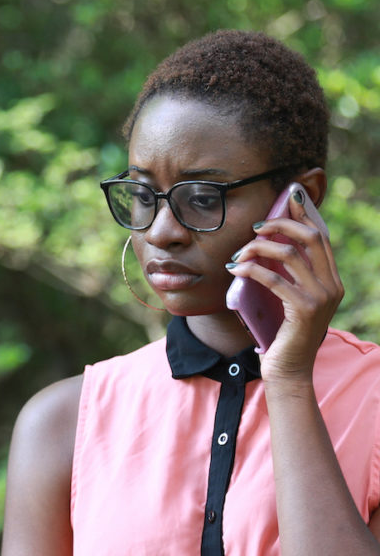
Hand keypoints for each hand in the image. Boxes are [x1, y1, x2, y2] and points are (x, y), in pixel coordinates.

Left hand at [226, 190, 343, 382]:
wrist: (288, 370)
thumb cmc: (282, 332)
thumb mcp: (288, 298)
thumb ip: (287, 274)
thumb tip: (266, 242)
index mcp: (331, 281)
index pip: (320, 238)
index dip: (304, 215)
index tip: (288, 197)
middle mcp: (332, 286)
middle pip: (310, 237)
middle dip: (281, 224)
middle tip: (256, 227)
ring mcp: (321, 298)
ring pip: (289, 254)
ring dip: (258, 248)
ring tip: (238, 254)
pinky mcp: (304, 309)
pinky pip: (273, 278)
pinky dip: (251, 269)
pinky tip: (235, 270)